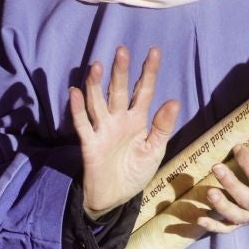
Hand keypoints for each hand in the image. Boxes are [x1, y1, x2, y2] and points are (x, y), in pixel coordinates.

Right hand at [69, 45, 180, 216]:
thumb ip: (162, 127)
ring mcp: (102, 131)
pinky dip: (77, 109)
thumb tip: (174, 101)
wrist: (116, 198)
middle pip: (118, 91)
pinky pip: (82, 124)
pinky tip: (74, 92)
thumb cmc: (135, 173)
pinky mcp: (89, 145)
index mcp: (137, 120)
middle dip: (121, 71)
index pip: (143, 91)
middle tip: (122, 50)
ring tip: (97, 65)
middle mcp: (118, 120)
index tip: (154, 51)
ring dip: (96, 85)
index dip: (148, 72)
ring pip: (98, 102)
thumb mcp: (154, 150)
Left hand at [192, 146, 248, 233]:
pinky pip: (227, 228)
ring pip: (236, 215)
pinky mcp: (243, 223)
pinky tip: (199, 219)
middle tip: (216, 167)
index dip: (248, 162)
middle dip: (230, 184)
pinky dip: (213, 226)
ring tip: (208, 193)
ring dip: (220, 205)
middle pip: (246, 199)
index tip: (238, 147)